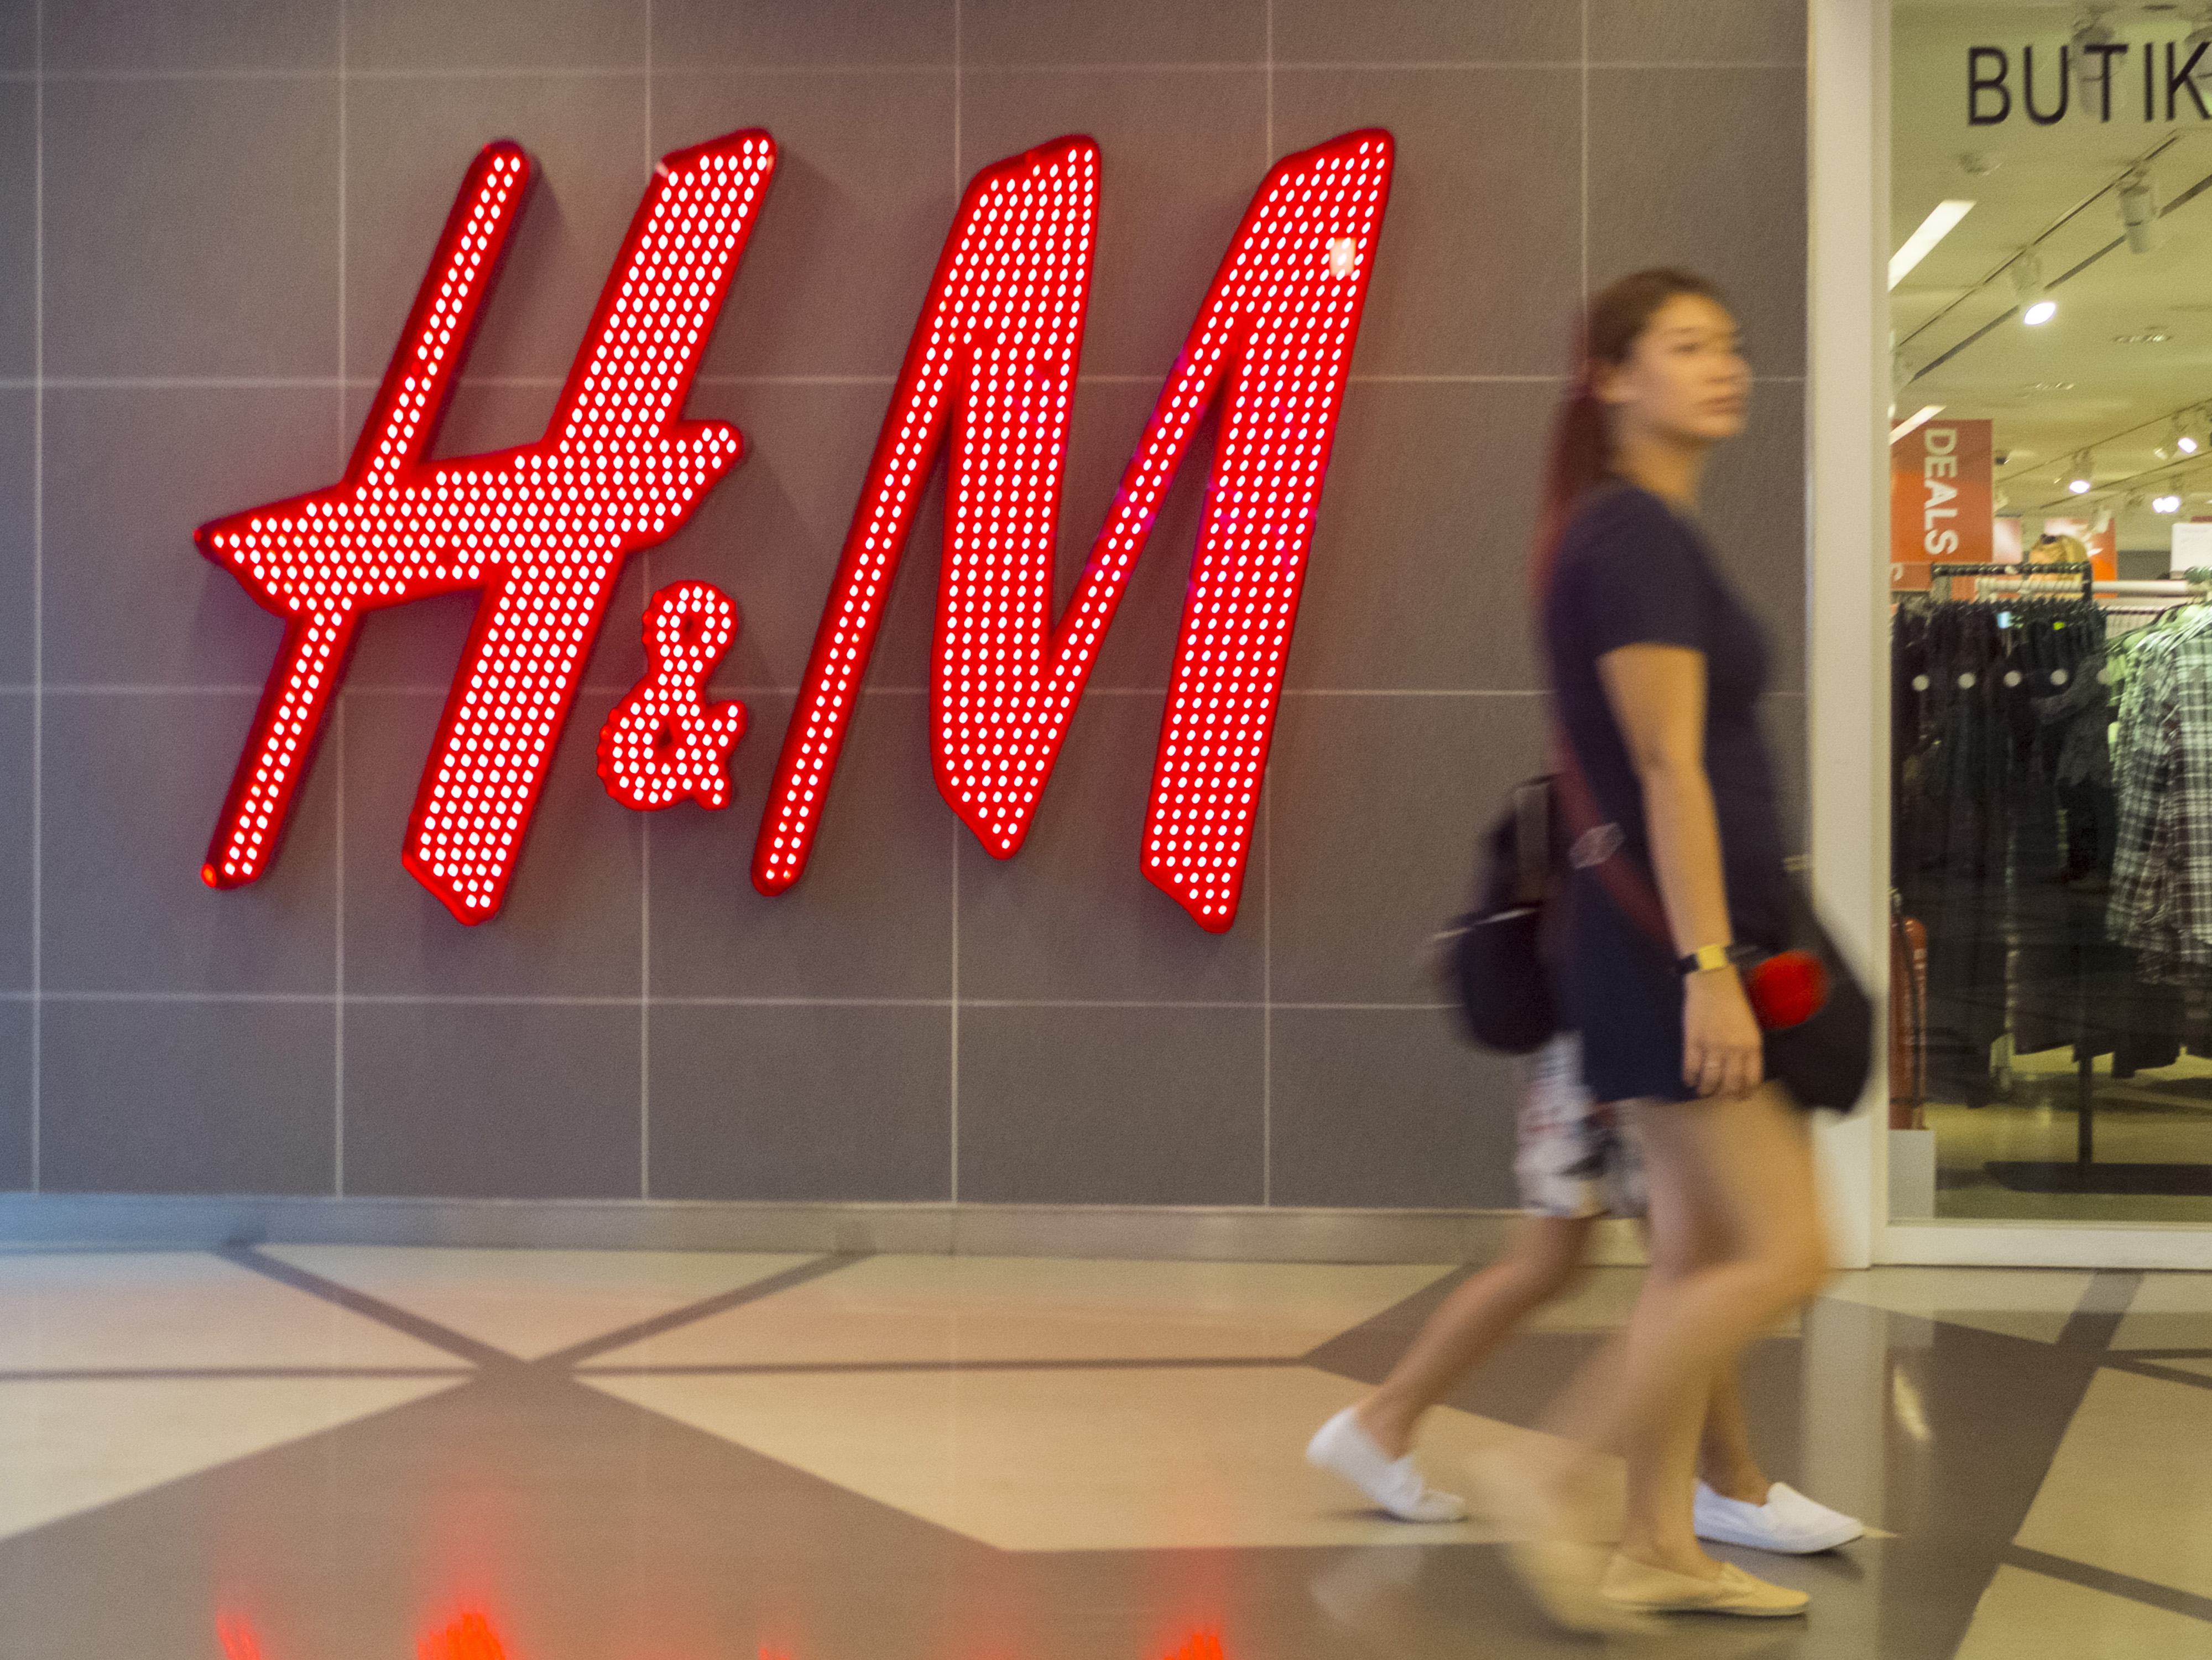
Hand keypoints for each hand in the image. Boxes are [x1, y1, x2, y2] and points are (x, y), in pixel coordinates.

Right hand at [1682, 969, 1763, 1097]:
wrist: (1713, 983)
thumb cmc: (1733, 1002)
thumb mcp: (1750, 1027)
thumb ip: (1748, 1049)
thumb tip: (1740, 1069)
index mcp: (1752, 1046)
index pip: (1751, 1080)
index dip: (1745, 1093)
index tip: (1739, 1097)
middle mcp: (1734, 1050)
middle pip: (1730, 1084)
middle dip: (1724, 1095)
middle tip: (1719, 1096)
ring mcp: (1712, 1046)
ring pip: (1710, 1080)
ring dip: (1706, 1090)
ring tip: (1703, 1091)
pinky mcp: (1693, 1041)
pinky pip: (1691, 1068)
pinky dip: (1689, 1078)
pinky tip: (1689, 1080)